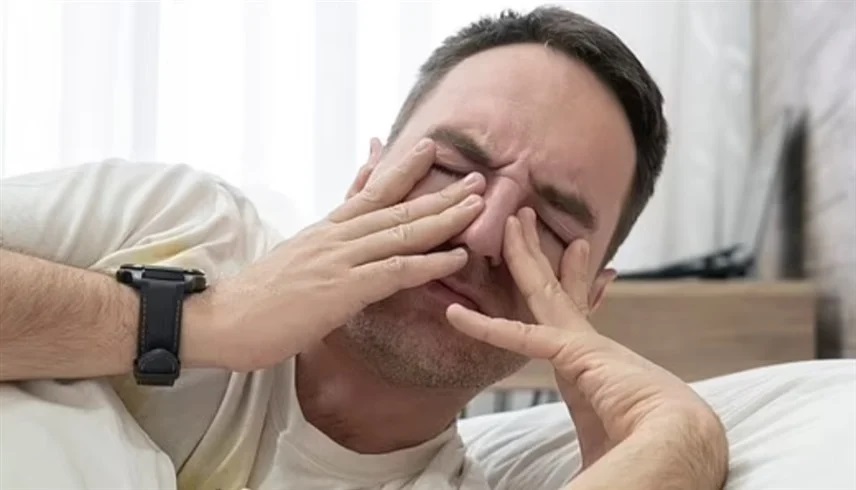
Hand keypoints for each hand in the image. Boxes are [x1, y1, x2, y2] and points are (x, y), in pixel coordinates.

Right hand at [195, 138, 485, 371]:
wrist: (220, 321)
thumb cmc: (256, 299)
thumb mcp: (294, 259)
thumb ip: (323, 243)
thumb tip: (340, 235)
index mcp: (325, 230)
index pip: (371, 192)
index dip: (403, 170)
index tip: (430, 149)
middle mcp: (335, 237)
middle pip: (397, 207)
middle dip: (440, 191)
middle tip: (477, 177)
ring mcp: (339, 260)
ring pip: (402, 233)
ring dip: (444, 218)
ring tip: (479, 205)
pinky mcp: (341, 289)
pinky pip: (395, 272)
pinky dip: (429, 263)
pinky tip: (457, 257)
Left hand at [446, 208, 727, 486]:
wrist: (682, 450)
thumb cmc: (650, 456)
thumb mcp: (605, 444)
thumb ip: (593, 447)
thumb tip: (583, 476)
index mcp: (596, 366)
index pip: (577, 317)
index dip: (572, 285)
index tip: (574, 258)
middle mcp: (591, 347)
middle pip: (559, 291)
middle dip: (541, 254)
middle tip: (525, 222)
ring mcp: (585, 345)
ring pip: (544, 292)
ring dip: (523, 256)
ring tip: (512, 220)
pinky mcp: (576, 355)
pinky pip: (521, 337)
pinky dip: (486, 328)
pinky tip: (457, 316)